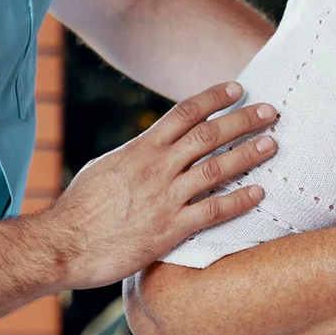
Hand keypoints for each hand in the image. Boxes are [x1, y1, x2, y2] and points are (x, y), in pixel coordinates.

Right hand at [41, 82, 277, 289]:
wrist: (63, 245)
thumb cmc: (81, 209)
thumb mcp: (107, 168)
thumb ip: (136, 156)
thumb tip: (155, 146)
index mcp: (141, 149)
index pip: (184, 113)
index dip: (214, 98)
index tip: (238, 89)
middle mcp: (156, 167)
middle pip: (208, 135)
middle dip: (243, 120)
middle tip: (271, 111)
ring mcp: (164, 198)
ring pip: (216, 169)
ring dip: (248, 154)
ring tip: (272, 144)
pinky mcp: (168, 230)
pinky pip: (212, 211)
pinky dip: (238, 200)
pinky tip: (259, 192)